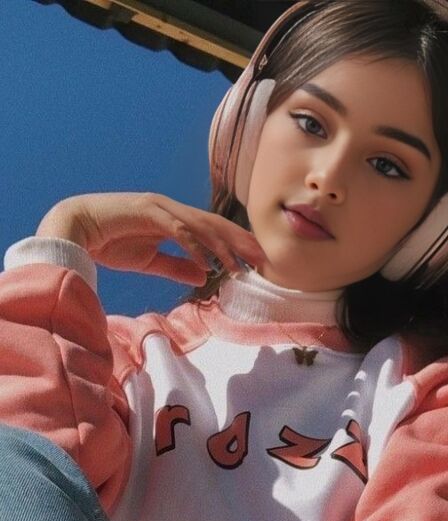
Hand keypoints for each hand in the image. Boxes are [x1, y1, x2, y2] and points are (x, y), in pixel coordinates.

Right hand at [36, 192, 265, 284]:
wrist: (77, 229)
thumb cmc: (111, 243)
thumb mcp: (150, 261)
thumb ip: (177, 267)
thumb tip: (203, 277)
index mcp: (174, 219)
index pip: (212, 229)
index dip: (235, 243)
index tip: (255, 260)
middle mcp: (171, 209)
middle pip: (214, 223)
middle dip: (240, 241)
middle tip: (263, 258)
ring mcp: (160, 208)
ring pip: (201, 226)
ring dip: (223, 246)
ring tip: (241, 265)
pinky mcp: (147, 213)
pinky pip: (178, 231)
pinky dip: (195, 246)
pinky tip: (208, 262)